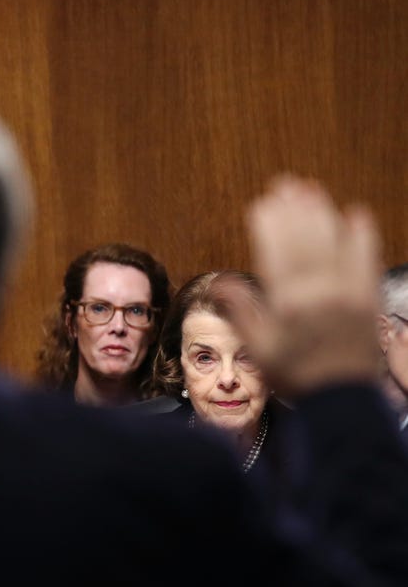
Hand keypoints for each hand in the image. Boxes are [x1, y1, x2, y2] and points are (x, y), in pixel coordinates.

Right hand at [241, 174, 381, 394]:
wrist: (340, 402)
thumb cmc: (295, 378)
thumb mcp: (258, 350)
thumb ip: (240, 312)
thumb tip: (217, 282)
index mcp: (289, 305)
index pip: (277, 253)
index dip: (270, 225)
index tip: (262, 203)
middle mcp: (320, 293)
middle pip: (305, 241)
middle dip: (293, 210)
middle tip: (285, 184)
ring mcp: (348, 293)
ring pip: (334, 243)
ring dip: (322, 213)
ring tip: (310, 190)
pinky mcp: (369, 298)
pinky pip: (367, 258)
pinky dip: (362, 234)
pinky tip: (355, 213)